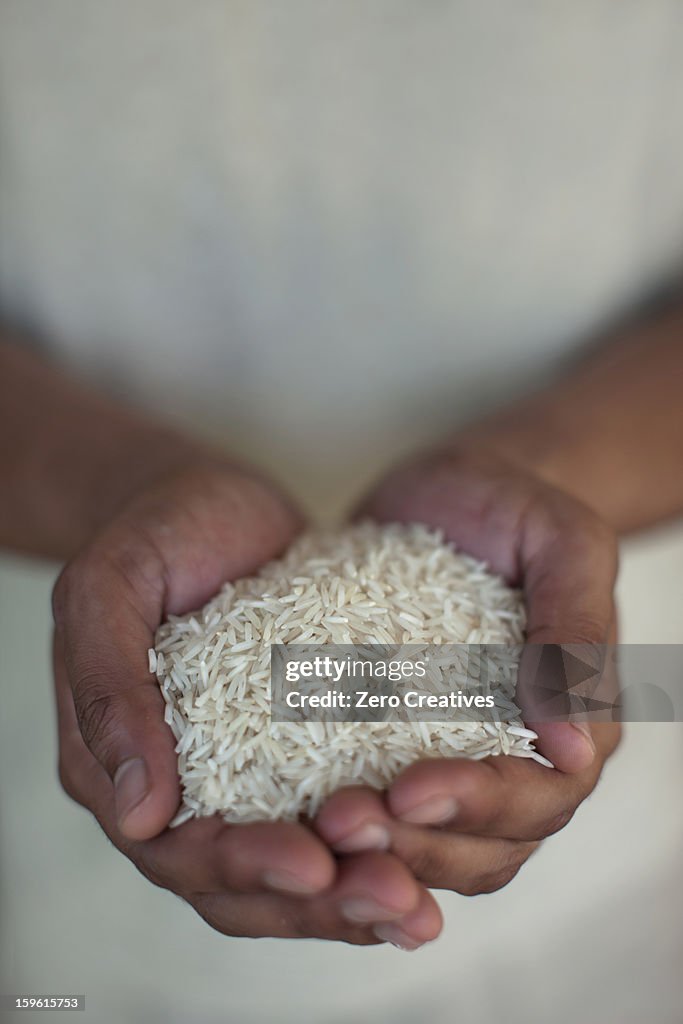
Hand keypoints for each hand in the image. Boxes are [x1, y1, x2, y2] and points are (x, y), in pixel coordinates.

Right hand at [52, 463, 441, 945]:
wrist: (209, 499)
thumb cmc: (151, 531)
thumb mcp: (109, 589)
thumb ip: (110, 690)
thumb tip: (139, 814)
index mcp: (117, 765)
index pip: (175, 851)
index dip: (244, 869)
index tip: (314, 866)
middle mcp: (180, 787)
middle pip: (244, 882)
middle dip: (320, 899)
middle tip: (395, 898)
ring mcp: (242, 772)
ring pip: (297, 857)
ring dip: (356, 886)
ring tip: (422, 904)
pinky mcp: (298, 746)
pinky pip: (335, 804)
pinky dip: (379, 834)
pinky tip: (435, 842)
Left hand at [314, 446, 620, 906]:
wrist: (453, 491)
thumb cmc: (517, 506)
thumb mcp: (563, 543)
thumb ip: (576, 632)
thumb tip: (574, 750)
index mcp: (575, 721)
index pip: (540, 797)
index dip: (479, 805)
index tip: (409, 788)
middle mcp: (520, 756)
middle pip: (484, 846)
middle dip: (415, 844)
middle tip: (341, 820)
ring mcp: (458, 757)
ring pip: (431, 845)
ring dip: (377, 848)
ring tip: (316, 825)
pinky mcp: (397, 744)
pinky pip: (378, 801)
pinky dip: (340, 820)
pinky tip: (290, 812)